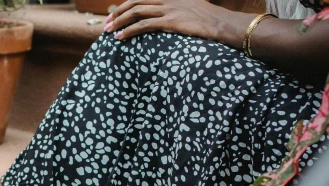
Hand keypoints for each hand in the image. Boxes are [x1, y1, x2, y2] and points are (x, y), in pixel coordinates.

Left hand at [104, 0, 225, 41]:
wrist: (223, 24)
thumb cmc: (210, 22)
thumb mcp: (191, 11)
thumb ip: (176, 12)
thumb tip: (167, 22)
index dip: (125, 6)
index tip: (114, 16)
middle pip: (134, 2)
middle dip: (117, 13)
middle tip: (105, 25)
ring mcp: (168, 9)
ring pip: (135, 12)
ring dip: (118, 22)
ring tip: (108, 32)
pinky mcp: (170, 21)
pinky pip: (143, 25)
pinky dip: (128, 31)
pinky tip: (119, 38)